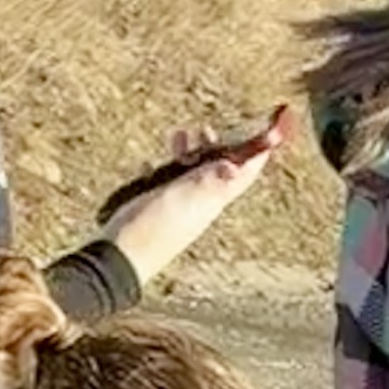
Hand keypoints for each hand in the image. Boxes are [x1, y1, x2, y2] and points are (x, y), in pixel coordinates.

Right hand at [99, 102, 296, 287]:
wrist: (117, 259)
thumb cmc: (149, 230)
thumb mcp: (181, 200)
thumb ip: (206, 182)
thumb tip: (235, 167)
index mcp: (211, 201)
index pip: (244, 173)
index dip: (259, 151)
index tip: (271, 130)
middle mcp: (200, 204)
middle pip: (219, 170)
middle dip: (216, 147)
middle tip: (204, 129)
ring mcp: (179, 208)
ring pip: (192, 174)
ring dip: (189, 153)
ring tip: (177, 137)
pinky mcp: (158, 210)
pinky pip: (168, 183)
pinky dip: (164, 169)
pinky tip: (149, 165)